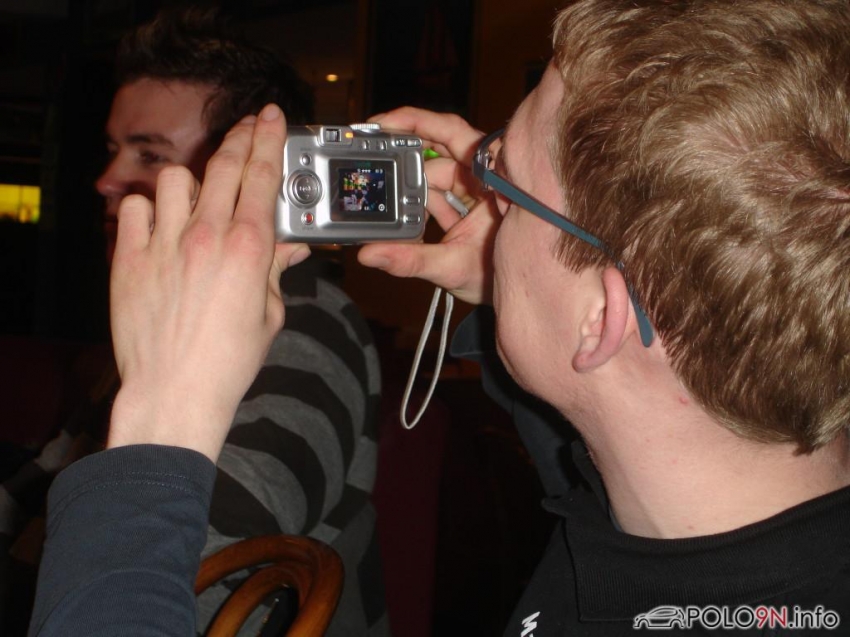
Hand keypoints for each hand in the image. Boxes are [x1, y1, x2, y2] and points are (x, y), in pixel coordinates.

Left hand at [107, 105, 309, 460]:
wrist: (176, 392)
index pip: (262, 175)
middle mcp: (206, 236)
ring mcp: (164, 244)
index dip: (270, 138)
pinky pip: (132, 208)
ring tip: (198, 197)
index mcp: (248, 249)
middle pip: (224, 164)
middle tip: (249, 126)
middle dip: (241, 136)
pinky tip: (158, 225)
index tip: (273, 116)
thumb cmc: (227, 361)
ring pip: (174, 178)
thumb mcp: (269, 314)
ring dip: (191, 180)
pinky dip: (146, 208)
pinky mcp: (129, 259)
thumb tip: (292, 246)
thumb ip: (277, 270)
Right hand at [357, 107, 500, 304]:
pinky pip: (436, 193)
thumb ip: (410, 260)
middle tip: (372, 154)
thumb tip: (370, 253)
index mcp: (490, 176)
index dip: (417, 122)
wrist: (513, 298)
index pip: (451, 133)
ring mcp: (474, 189)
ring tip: (388, 202)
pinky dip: (418, 202)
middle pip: (438, 147)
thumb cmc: (497, 277)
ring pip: (434, 173)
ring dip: (412, 187)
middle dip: (405, 153)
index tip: (385, 124)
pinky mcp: (465, 204)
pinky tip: (402, 217)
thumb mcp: (453, 267)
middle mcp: (483, 176)